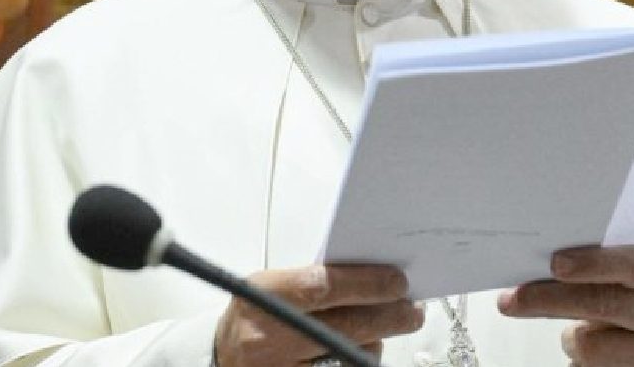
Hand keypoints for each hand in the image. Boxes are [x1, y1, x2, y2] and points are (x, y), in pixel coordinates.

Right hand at [213, 264, 421, 366]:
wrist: (222, 359)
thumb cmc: (252, 318)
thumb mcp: (270, 287)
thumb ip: (311, 281)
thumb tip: (368, 276)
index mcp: (263, 296)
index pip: (324, 286)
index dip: (366, 283)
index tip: (395, 281)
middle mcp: (270, 337)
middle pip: (346, 326)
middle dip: (388, 316)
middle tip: (411, 309)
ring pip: (350, 356)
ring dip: (374, 341)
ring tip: (382, 327)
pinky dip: (357, 360)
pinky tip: (361, 349)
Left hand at [498, 246, 633, 366]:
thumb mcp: (630, 273)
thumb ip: (595, 265)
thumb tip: (534, 265)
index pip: (631, 264)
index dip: (592, 264)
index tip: (555, 264)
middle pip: (601, 305)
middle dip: (548, 301)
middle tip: (510, 301)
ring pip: (590, 347)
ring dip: (570, 338)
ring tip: (580, 330)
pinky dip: (580, 361)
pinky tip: (594, 349)